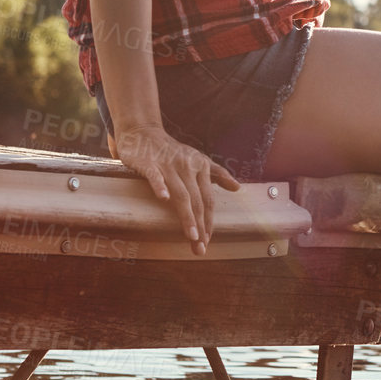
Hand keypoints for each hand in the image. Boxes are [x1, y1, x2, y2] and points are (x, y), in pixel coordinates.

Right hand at [114, 124, 240, 253]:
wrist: (143, 132)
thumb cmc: (172, 151)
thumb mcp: (198, 159)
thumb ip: (217, 174)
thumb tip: (237, 187)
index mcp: (200, 167)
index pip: (208, 199)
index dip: (209, 220)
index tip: (208, 240)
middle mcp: (187, 167)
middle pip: (197, 200)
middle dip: (200, 225)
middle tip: (200, 247)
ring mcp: (168, 165)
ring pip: (181, 193)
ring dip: (187, 216)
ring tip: (192, 236)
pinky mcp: (149, 163)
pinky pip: (155, 176)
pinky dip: (160, 186)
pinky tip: (164, 199)